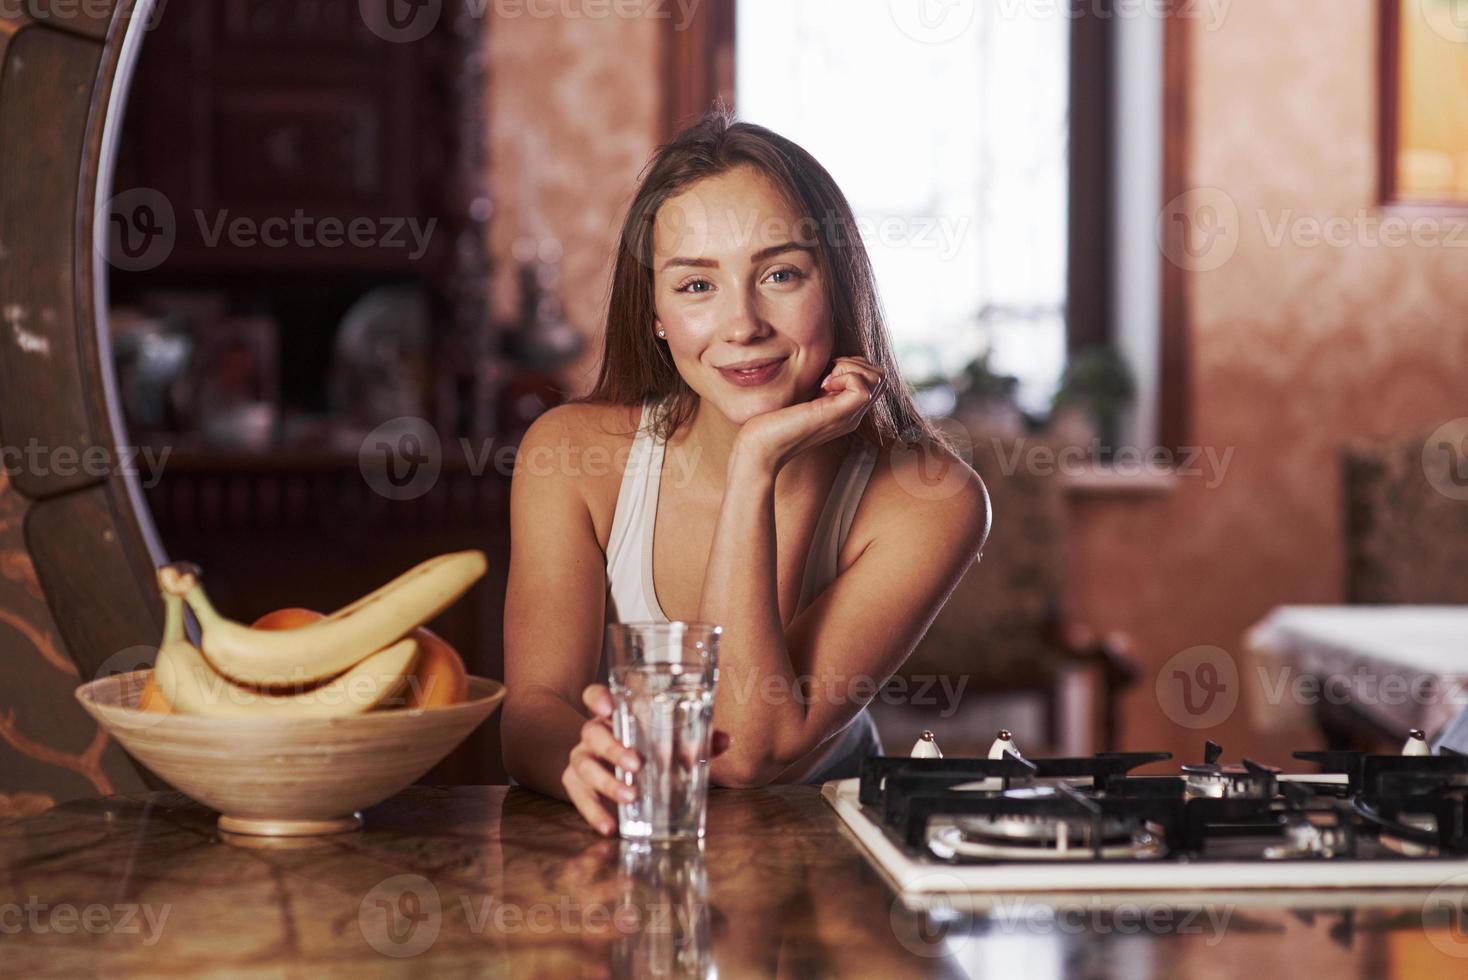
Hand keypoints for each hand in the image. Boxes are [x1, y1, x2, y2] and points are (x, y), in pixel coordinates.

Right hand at [563, 683, 731, 835]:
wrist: (611, 772)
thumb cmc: (646, 750)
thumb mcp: (669, 743)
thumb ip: (696, 740)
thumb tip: (725, 740)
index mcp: (613, 716)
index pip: (594, 696)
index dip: (598, 699)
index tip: (608, 707)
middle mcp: (592, 734)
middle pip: (591, 733)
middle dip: (612, 748)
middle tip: (637, 764)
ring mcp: (582, 758)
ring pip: (583, 766)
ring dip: (606, 782)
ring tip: (630, 797)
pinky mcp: (576, 785)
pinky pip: (579, 797)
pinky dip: (593, 812)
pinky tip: (610, 825)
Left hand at [733, 356, 885, 474]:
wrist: (760, 449)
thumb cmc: (772, 423)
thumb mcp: (802, 395)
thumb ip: (818, 382)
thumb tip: (828, 361)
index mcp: (846, 410)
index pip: (872, 377)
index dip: (851, 365)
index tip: (824, 373)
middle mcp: (852, 415)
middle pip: (880, 376)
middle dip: (854, 363)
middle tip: (826, 376)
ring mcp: (848, 417)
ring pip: (878, 378)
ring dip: (850, 368)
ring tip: (825, 381)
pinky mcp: (838, 416)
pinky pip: (862, 387)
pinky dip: (844, 377)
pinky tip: (823, 387)